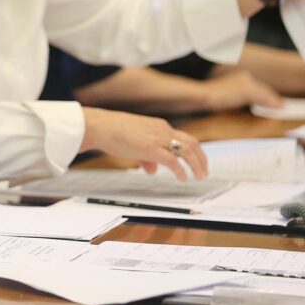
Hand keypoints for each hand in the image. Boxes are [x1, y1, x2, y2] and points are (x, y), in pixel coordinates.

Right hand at [81, 108, 207, 179]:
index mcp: (159, 126)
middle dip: (201, 158)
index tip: (197, 162)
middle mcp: (163, 130)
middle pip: (192, 143)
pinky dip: (181, 170)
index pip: (184, 138)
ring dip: (197, 164)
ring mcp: (158, 138)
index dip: (193, 151)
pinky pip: (173, 160)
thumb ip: (146, 157)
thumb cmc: (113, 132)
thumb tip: (153, 170)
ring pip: (187, 151)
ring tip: (200, 176)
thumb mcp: (134, 144)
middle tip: (204, 172)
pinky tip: (183, 178)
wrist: (100, 126)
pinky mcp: (151, 148)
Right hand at [203, 71, 281, 110]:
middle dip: (272, 99)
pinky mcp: (247, 90)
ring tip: (282, 108)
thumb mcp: (227, 97)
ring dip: (275, 102)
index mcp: (241, 76)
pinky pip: (264, 99)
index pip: (258, 87)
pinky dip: (272, 104)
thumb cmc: (211, 97)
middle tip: (281, 106)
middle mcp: (246, 77)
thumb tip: (251, 105)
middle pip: (264, 90)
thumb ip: (240, 98)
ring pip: (266, 94)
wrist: (204, 94)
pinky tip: (279, 108)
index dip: (267, 96)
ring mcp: (247, 83)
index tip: (274, 102)